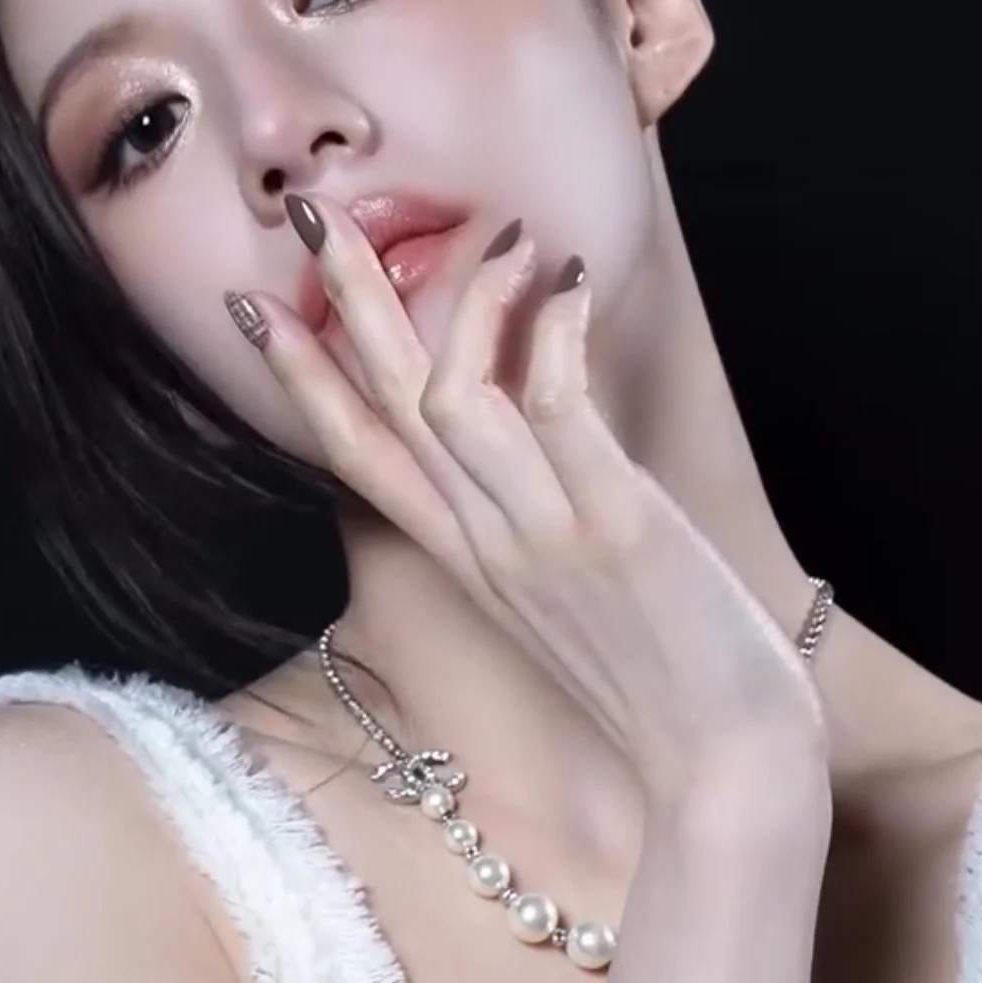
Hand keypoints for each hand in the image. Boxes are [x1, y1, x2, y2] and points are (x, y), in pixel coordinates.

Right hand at [229, 198, 829, 807]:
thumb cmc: (669, 681)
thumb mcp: (574, 595)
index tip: (255, 309)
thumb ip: (539, 520)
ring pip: (449, 400)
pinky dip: (552, 334)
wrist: (727, 767)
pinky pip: (556, 407)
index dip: (301, 379)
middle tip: (310, 215)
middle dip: (342, 306)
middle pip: (385, 408)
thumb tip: (546, 424)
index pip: (356, 457)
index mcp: (468, 561)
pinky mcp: (611, 527)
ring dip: (459, 303)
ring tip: (497, 233)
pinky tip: (567, 282)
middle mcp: (486, 545)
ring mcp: (541, 537)